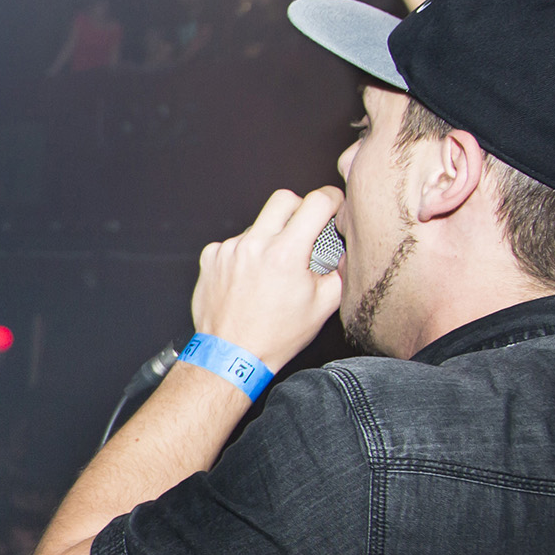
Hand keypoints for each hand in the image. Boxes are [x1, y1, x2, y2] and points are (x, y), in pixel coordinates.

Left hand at [190, 187, 346, 371]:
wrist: (233, 355)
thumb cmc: (276, 336)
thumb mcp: (323, 305)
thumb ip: (340, 271)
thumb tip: (344, 250)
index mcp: (286, 253)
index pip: (317, 202)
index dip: (332, 199)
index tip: (333, 205)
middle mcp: (255, 245)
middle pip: (283, 199)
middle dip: (300, 208)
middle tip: (305, 230)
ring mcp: (229, 249)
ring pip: (257, 223)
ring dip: (270, 236)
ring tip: (273, 268)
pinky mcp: (210, 257)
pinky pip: (233, 242)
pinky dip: (245, 253)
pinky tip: (250, 276)